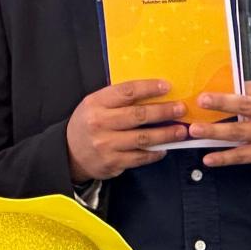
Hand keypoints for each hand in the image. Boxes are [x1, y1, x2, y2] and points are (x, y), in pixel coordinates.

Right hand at [65, 81, 183, 182]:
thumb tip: (153, 91)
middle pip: (138, 115)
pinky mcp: (112, 162)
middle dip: (164, 111)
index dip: (149, 88)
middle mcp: (100, 123)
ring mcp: (106, 144)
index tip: (167, 87)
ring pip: (143, 138)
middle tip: (181, 109)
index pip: (127, 92)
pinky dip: (155, 153)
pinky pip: (140, 157)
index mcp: (96, 103)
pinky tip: (165, 148)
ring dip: (166, 134)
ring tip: (180, 131)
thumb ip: (118, 98)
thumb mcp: (95, 104)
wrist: (70, 153)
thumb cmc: (88, 124)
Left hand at [188, 81, 250, 171]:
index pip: (246, 98)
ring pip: (239, 137)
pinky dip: (224, 158)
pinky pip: (242, 157)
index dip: (224, 97)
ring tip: (196, 132)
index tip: (205, 97)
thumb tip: (228, 85)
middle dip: (217, 113)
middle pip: (242, 115)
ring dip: (215, 135)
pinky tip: (209, 158)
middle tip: (196, 112)